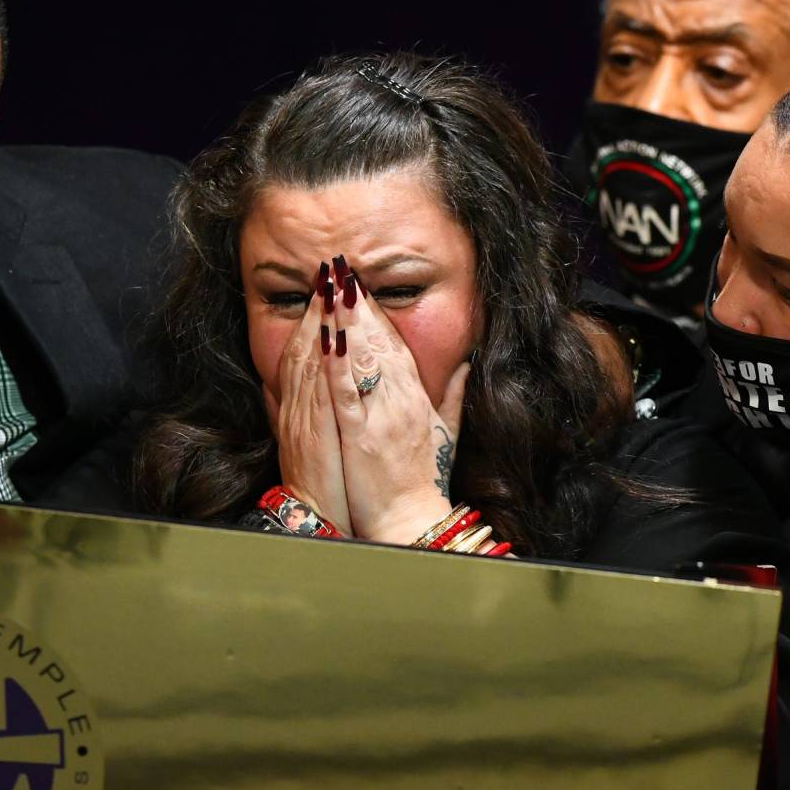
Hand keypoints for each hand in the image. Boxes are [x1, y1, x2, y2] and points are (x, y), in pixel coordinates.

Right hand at [263, 260, 351, 533]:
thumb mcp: (319, 438)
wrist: (322, 521)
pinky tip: (331, 337)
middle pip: (306, 346)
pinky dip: (324, 363)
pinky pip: (320, 393)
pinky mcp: (314, 436)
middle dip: (317, 306)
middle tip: (330, 269)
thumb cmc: (329, 482)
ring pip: (309, 361)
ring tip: (330, 288)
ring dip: (319, 323)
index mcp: (304, 406)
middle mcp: (299, 407)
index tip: (329, 284)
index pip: (308, 351)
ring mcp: (304, 420)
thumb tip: (302, 384)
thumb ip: (316, 407)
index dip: (316, 315)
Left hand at [325, 257, 469, 544]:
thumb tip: (463, 363)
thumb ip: (452, 396)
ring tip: (329, 286)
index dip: (376, 311)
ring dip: (344, 319)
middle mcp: (401, 401)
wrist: (411, 523)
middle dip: (358, 302)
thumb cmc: (422, 482)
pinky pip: (347, 392)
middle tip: (339, 267)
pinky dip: (337, 363)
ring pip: (361, 358)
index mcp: (417, 399)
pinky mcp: (361, 436)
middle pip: (378, 341)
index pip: (395, 345)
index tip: (360, 282)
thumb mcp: (444, 434)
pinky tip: (327, 336)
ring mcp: (381, 417)